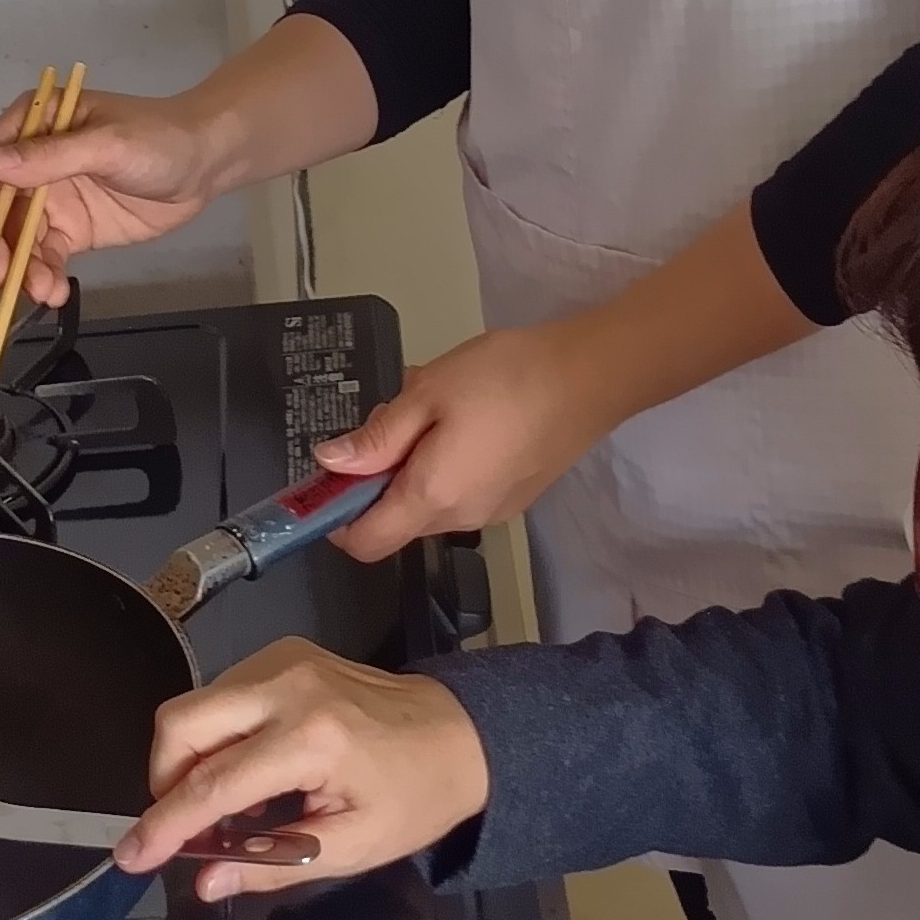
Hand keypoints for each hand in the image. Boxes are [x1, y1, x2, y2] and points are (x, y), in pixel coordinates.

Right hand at [0, 85, 223, 305]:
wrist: (206, 164)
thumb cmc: (160, 139)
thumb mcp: (108, 144)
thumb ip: (52, 156)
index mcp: (36, 124)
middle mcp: (33, 161)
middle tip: (4, 277)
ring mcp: (51, 198)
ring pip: (18, 238)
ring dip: (21, 267)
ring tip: (39, 291)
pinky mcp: (71, 230)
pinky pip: (45, 256)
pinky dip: (43, 275)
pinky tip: (53, 293)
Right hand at [114, 639, 489, 900]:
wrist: (459, 732)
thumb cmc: (413, 796)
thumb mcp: (351, 848)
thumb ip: (272, 864)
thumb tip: (205, 881)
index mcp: (310, 738)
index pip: (212, 785)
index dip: (163, 826)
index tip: (130, 857)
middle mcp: (290, 685)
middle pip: (182, 721)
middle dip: (163, 779)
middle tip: (186, 825)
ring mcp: (287, 659)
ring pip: (197, 702)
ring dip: (190, 757)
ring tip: (231, 805)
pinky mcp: (287, 652)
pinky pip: (223, 691)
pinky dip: (216, 734)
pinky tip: (249, 770)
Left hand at [312, 322, 615, 562]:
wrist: (590, 376)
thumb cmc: (503, 377)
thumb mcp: (428, 392)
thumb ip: (377, 437)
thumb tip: (329, 464)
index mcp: (431, 498)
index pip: (364, 544)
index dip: (336, 517)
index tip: (334, 474)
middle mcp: (460, 519)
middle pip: (397, 517)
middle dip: (383, 470)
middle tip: (400, 408)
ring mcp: (493, 511)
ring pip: (430, 498)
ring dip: (418, 458)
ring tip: (440, 399)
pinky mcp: (516, 496)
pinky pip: (463, 488)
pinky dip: (450, 459)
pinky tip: (474, 413)